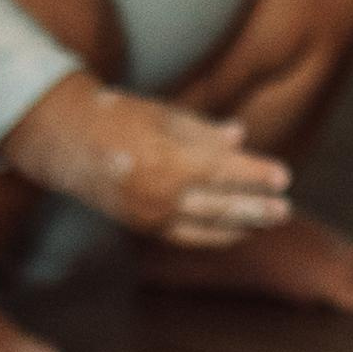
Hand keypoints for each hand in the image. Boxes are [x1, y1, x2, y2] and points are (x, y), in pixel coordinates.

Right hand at [0, 72, 293, 246]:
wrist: (67, 142)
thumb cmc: (120, 117)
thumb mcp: (165, 115)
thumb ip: (204, 131)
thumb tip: (241, 137)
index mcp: (167, 159)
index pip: (223, 171)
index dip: (255, 175)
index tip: (284, 176)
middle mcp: (159, 193)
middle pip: (219, 206)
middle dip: (256, 209)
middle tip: (285, 209)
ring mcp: (149, 215)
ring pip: (205, 228)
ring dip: (241, 227)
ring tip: (268, 222)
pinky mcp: (142, 226)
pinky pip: (186, 236)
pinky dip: (213, 235)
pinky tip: (236, 231)